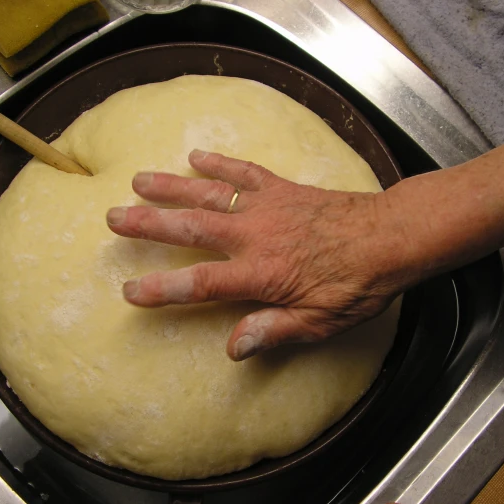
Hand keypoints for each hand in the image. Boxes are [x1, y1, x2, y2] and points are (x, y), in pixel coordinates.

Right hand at [106, 150, 419, 360]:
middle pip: (191, 228)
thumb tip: (234, 347)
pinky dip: (220, 161)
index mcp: (262, 274)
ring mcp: (267, 207)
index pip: (200, 284)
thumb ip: (275, 331)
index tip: (131, 291)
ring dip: (171, 187)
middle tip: (113, 218)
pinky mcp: (282, 189)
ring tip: (138, 180)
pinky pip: (245, 170)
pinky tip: (196, 155)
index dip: (163, 289)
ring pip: (210, 193)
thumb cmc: (358, 285)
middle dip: (149, 224)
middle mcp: (255, 235)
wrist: (389, 237)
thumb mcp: (320, 322)